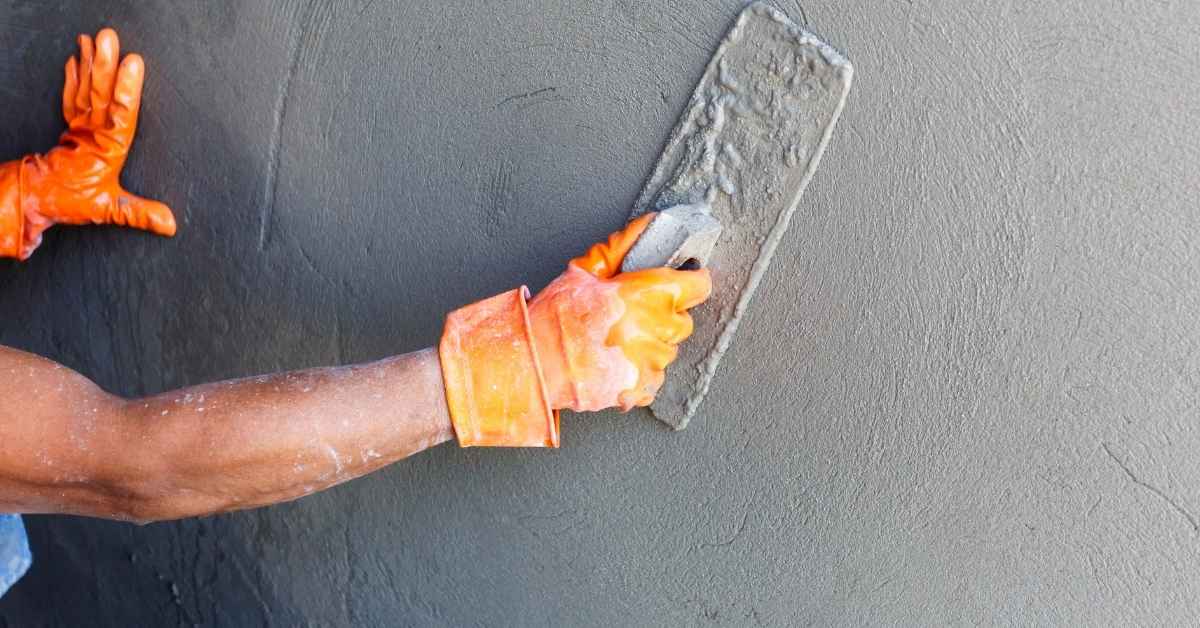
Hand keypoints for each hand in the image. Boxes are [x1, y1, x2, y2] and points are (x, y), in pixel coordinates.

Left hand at [5, 28, 174, 258]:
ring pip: (85, 89)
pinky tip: (76, 58)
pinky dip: (73, 76)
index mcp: (107, 149)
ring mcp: (79, 126)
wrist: (35, 197)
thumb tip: (170, 224)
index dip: (126, 89)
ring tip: (95, 38)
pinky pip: (71, 96)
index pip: (120, 115)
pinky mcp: (71, 125)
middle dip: (105, 65)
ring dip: (90, 63)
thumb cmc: (71, 201)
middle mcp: (92, 132)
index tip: (132, 64)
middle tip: (109, 38)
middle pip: (99, 94)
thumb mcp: (107, 211)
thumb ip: (139, 214)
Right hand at [529, 214, 711, 410]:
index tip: (682, 282)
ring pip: (668, 351)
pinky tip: (614, 362)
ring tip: (617, 340)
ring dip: (651, 345)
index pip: (699, 285)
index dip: (690, 281)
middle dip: (663, 316)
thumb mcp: (585, 270)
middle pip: (683, 320)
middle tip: (632, 314)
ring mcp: (649, 363)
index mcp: (648, 294)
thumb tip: (650, 226)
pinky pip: (654, 378)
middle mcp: (655, 329)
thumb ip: (622, 247)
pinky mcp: (640, 389)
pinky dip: (639, 372)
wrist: (533, 362)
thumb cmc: (554, 316)